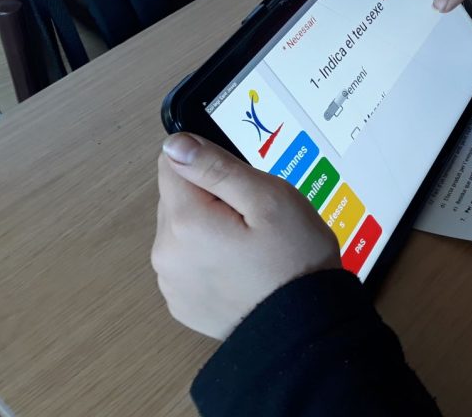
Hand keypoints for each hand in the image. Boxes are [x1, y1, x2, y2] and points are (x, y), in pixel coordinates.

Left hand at [151, 133, 339, 339]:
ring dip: (210, 228)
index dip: (212, 165)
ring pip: (183, 229)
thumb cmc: (295, 261)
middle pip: (178, 197)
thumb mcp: (269, 198)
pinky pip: (189, 262)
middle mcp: (166, 252)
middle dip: (212, 198)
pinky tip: (243, 268)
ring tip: (252, 246)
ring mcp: (172, 282)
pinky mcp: (182, 302)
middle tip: (255, 219)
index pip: (174, 161)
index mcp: (185, 220)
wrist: (305, 328)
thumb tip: (175, 144)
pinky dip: (210, 258)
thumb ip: (217, 167)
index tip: (242, 185)